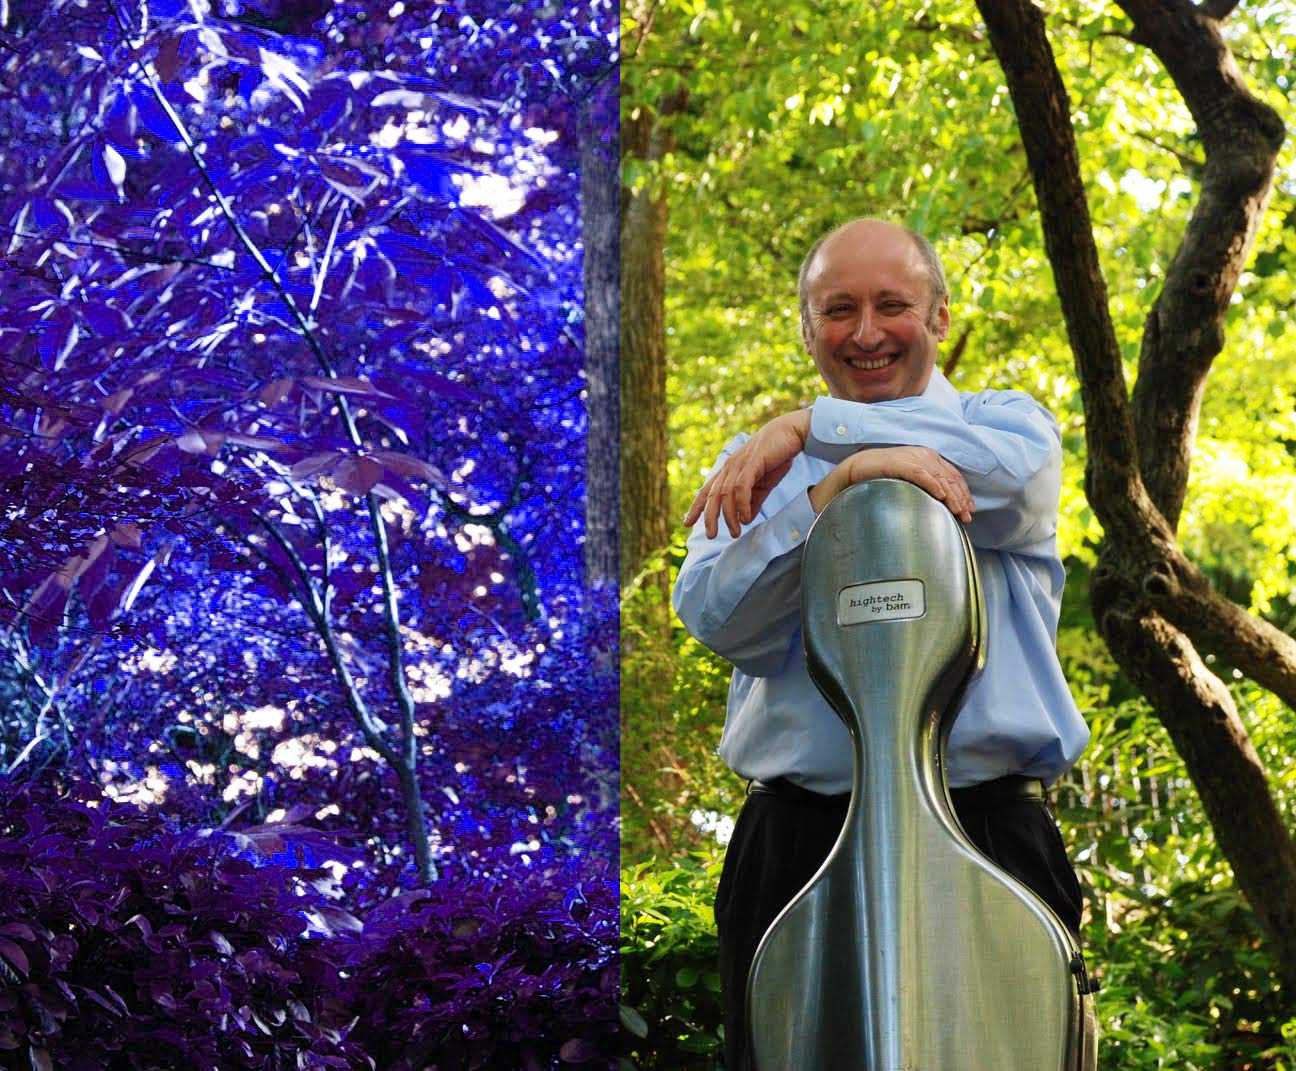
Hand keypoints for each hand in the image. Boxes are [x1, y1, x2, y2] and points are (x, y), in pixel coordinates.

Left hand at [684, 410, 811, 537]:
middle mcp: (729, 467)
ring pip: (726, 494)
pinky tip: (745, 518)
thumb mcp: (763, 485)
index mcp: (729, 470)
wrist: (791, 433)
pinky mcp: (752, 463)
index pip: (707, 490)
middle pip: (712, 495)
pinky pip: (741, 487)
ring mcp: (739, 464)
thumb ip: (753, 501)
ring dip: (729, 516)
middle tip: (712, 535)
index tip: (687, 523)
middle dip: (709, 517)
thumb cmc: (776, 457)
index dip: (697, 507)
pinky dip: (741, 504)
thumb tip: (745, 520)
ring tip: (735, 532)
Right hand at [809, 446, 974, 523]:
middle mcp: (923, 455)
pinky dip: (933, 484)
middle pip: (949, 477)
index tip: (970, 509)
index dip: (963, 492)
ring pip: (939, 477)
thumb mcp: (909, 479)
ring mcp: (912, 457)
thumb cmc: (882, 476)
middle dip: (961, 498)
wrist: (857, 468)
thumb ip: (925, 484)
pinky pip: (921, 474)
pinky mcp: (900, 462)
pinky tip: (941, 496)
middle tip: (967, 516)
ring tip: (958, 511)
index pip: (952, 475)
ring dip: (951, 495)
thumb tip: (942, 502)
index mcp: (928, 457)